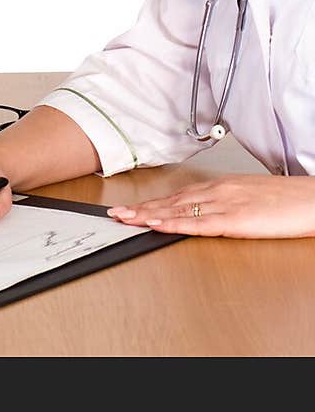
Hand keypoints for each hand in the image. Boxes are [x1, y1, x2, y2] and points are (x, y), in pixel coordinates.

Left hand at [107, 174, 314, 237]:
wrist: (310, 198)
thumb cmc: (286, 200)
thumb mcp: (249, 197)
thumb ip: (227, 202)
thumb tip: (210, 211)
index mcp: (221, 186)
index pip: (179, 196)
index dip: (153, 202)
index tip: (131, 207)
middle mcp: (218, 191)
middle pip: (172, 201)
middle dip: (142, 208)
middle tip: (116, 214)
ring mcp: (225, 204)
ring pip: (179, 210)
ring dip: (150, 215)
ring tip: (127, 219)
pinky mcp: (235, 220)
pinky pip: (199, 223)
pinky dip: (175, 223)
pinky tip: (159, 225)